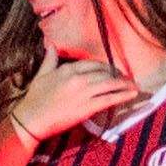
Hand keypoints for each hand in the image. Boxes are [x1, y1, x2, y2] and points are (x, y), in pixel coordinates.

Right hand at [7, 58, 133, 146]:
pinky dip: (123, 96)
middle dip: (118, 75)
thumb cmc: (34, 99)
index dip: (106, 67)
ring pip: (110, 84)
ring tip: (134, 86)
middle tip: (126, 79)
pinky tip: (132, 94)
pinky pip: (110, 98)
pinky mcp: (88, 107)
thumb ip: (49, 60)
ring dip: (125, 84)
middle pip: (105, 73)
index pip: (93, 63)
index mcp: (67, 69)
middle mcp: (78, 78)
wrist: (31, 120)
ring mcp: (84, 92)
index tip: (112, 70)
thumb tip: (51, 45)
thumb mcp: (40, 76)